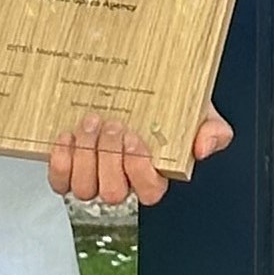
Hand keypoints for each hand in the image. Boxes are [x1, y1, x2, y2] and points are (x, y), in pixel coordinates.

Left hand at [47, 103, 232, 206]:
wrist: (134, 81)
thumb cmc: (165, 101)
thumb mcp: (198, 110)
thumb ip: (213, 129)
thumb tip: (202, 148)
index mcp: (153, 173)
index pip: (149, 192)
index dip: (138, 170)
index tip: (135, 137)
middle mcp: (122, 179)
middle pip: (112, 192)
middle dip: (109, 157)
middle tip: (111, 124)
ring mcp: (94, 175)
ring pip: (85, 188)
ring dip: (85, 155)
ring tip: (90, 123)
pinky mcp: (69, 166)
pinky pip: (60, 181)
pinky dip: (60, 161)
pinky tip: (66, 136)